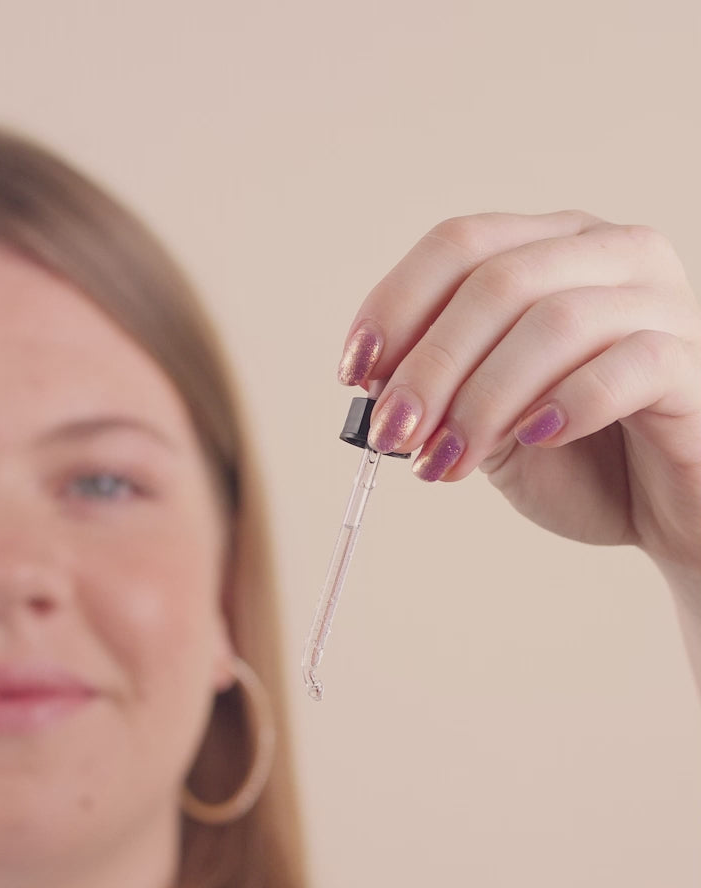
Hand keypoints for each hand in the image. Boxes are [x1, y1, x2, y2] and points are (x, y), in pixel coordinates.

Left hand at [338, 211, 700, 573]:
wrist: (664, 508)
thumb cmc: (577, 455)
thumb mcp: (485, 418)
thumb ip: (439, 387)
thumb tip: (372, 376)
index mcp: (551, 249)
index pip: (460, 244)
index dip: (396, 304)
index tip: (355, 370)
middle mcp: (609, 255)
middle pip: (498, 281)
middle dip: (429, 366)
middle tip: (393, 432)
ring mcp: (662, 302)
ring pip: (556, 322)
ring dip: (482, 400)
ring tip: (445, 461)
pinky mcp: (693, 362)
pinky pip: (629, 364)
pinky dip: (567, 404)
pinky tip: (533, 439)